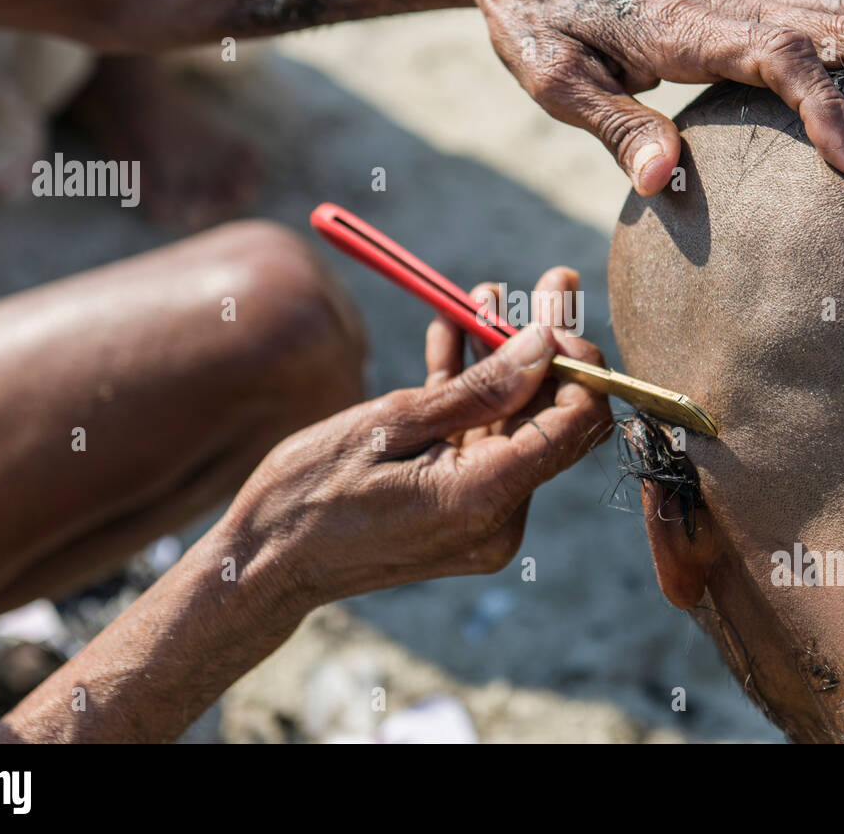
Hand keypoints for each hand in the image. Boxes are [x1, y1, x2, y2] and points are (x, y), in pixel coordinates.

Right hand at [229, 267, 611, 605]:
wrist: (266, 564)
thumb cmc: (309, 494)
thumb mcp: (389, 423)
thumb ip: (476, 388)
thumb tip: (546, 343)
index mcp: (485, 498)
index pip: (577, 422)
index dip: (577, 360)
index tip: (553, 310)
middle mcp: (500, 517)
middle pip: (552, 416)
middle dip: (548, 346)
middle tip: (551, 278)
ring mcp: (484, 519)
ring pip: (517, 423)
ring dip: (504, 360)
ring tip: (485, 294)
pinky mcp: (464, 511)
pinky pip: (482, 442)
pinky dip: (471, 394)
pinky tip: (454, 333)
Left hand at [452, 0, 843, 193]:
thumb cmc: (538, 20)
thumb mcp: (554, 81)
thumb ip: (614, 127)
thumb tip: (666, 184)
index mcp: (686, 25)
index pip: (778, 59)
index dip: (826, 107)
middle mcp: (730, 4)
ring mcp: (742, 0)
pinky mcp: (741, 7)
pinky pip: (828, 20)